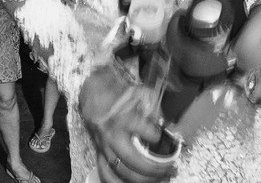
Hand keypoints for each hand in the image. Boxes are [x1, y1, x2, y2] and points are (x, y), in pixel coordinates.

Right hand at [78, 67, 174, 182]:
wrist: (91, 87)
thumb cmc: (117, 89)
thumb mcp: (140, 92)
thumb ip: (154, 109)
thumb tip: (165, 126)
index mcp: (123, 117)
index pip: (147, 133)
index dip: (157, 137)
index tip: (162, 137)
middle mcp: (111, 133)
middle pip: (133, 161)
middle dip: (154, 170)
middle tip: (169, 169)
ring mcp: (102, 144)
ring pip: (120, 171)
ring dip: (141, 180)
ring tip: (157, 179)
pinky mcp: (97, 150)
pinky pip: (105, 172)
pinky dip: (118, 182)